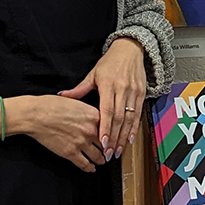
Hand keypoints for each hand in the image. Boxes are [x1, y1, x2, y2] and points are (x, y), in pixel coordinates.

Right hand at [11, 95, 107, 171]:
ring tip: (101, 161)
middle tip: (110, 152)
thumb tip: (94, 118)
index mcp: (94, 116)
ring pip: (98, 156)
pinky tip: (91, 168)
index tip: (114, 139)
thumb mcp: (76, 102)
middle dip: (109, 149)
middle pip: (107, 144)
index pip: (110, 129)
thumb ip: (88, 112)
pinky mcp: (71, 153)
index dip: (113, 136)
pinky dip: (89, 168)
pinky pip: (85, 164)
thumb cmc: (51, 105)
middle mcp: (91, 130)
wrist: (35, 114)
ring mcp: (82, 143)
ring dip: (101, 160)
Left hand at [60, 37, 146, 160]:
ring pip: (129, 119)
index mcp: (109, 86)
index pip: (107, 111)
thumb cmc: (110, 62)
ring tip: (118, 150)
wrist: (130, 50)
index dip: (106, 128)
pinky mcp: (141, 94)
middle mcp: (123, 90)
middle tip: (109, 153)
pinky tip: (130, 139)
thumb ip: (79, 89)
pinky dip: (134, 128)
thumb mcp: (93, 74)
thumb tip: (63, 96)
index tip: (103, 143)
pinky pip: (138, 115)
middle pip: (119, 119)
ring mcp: (133, 93)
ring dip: (124, 136)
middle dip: (114, 138)